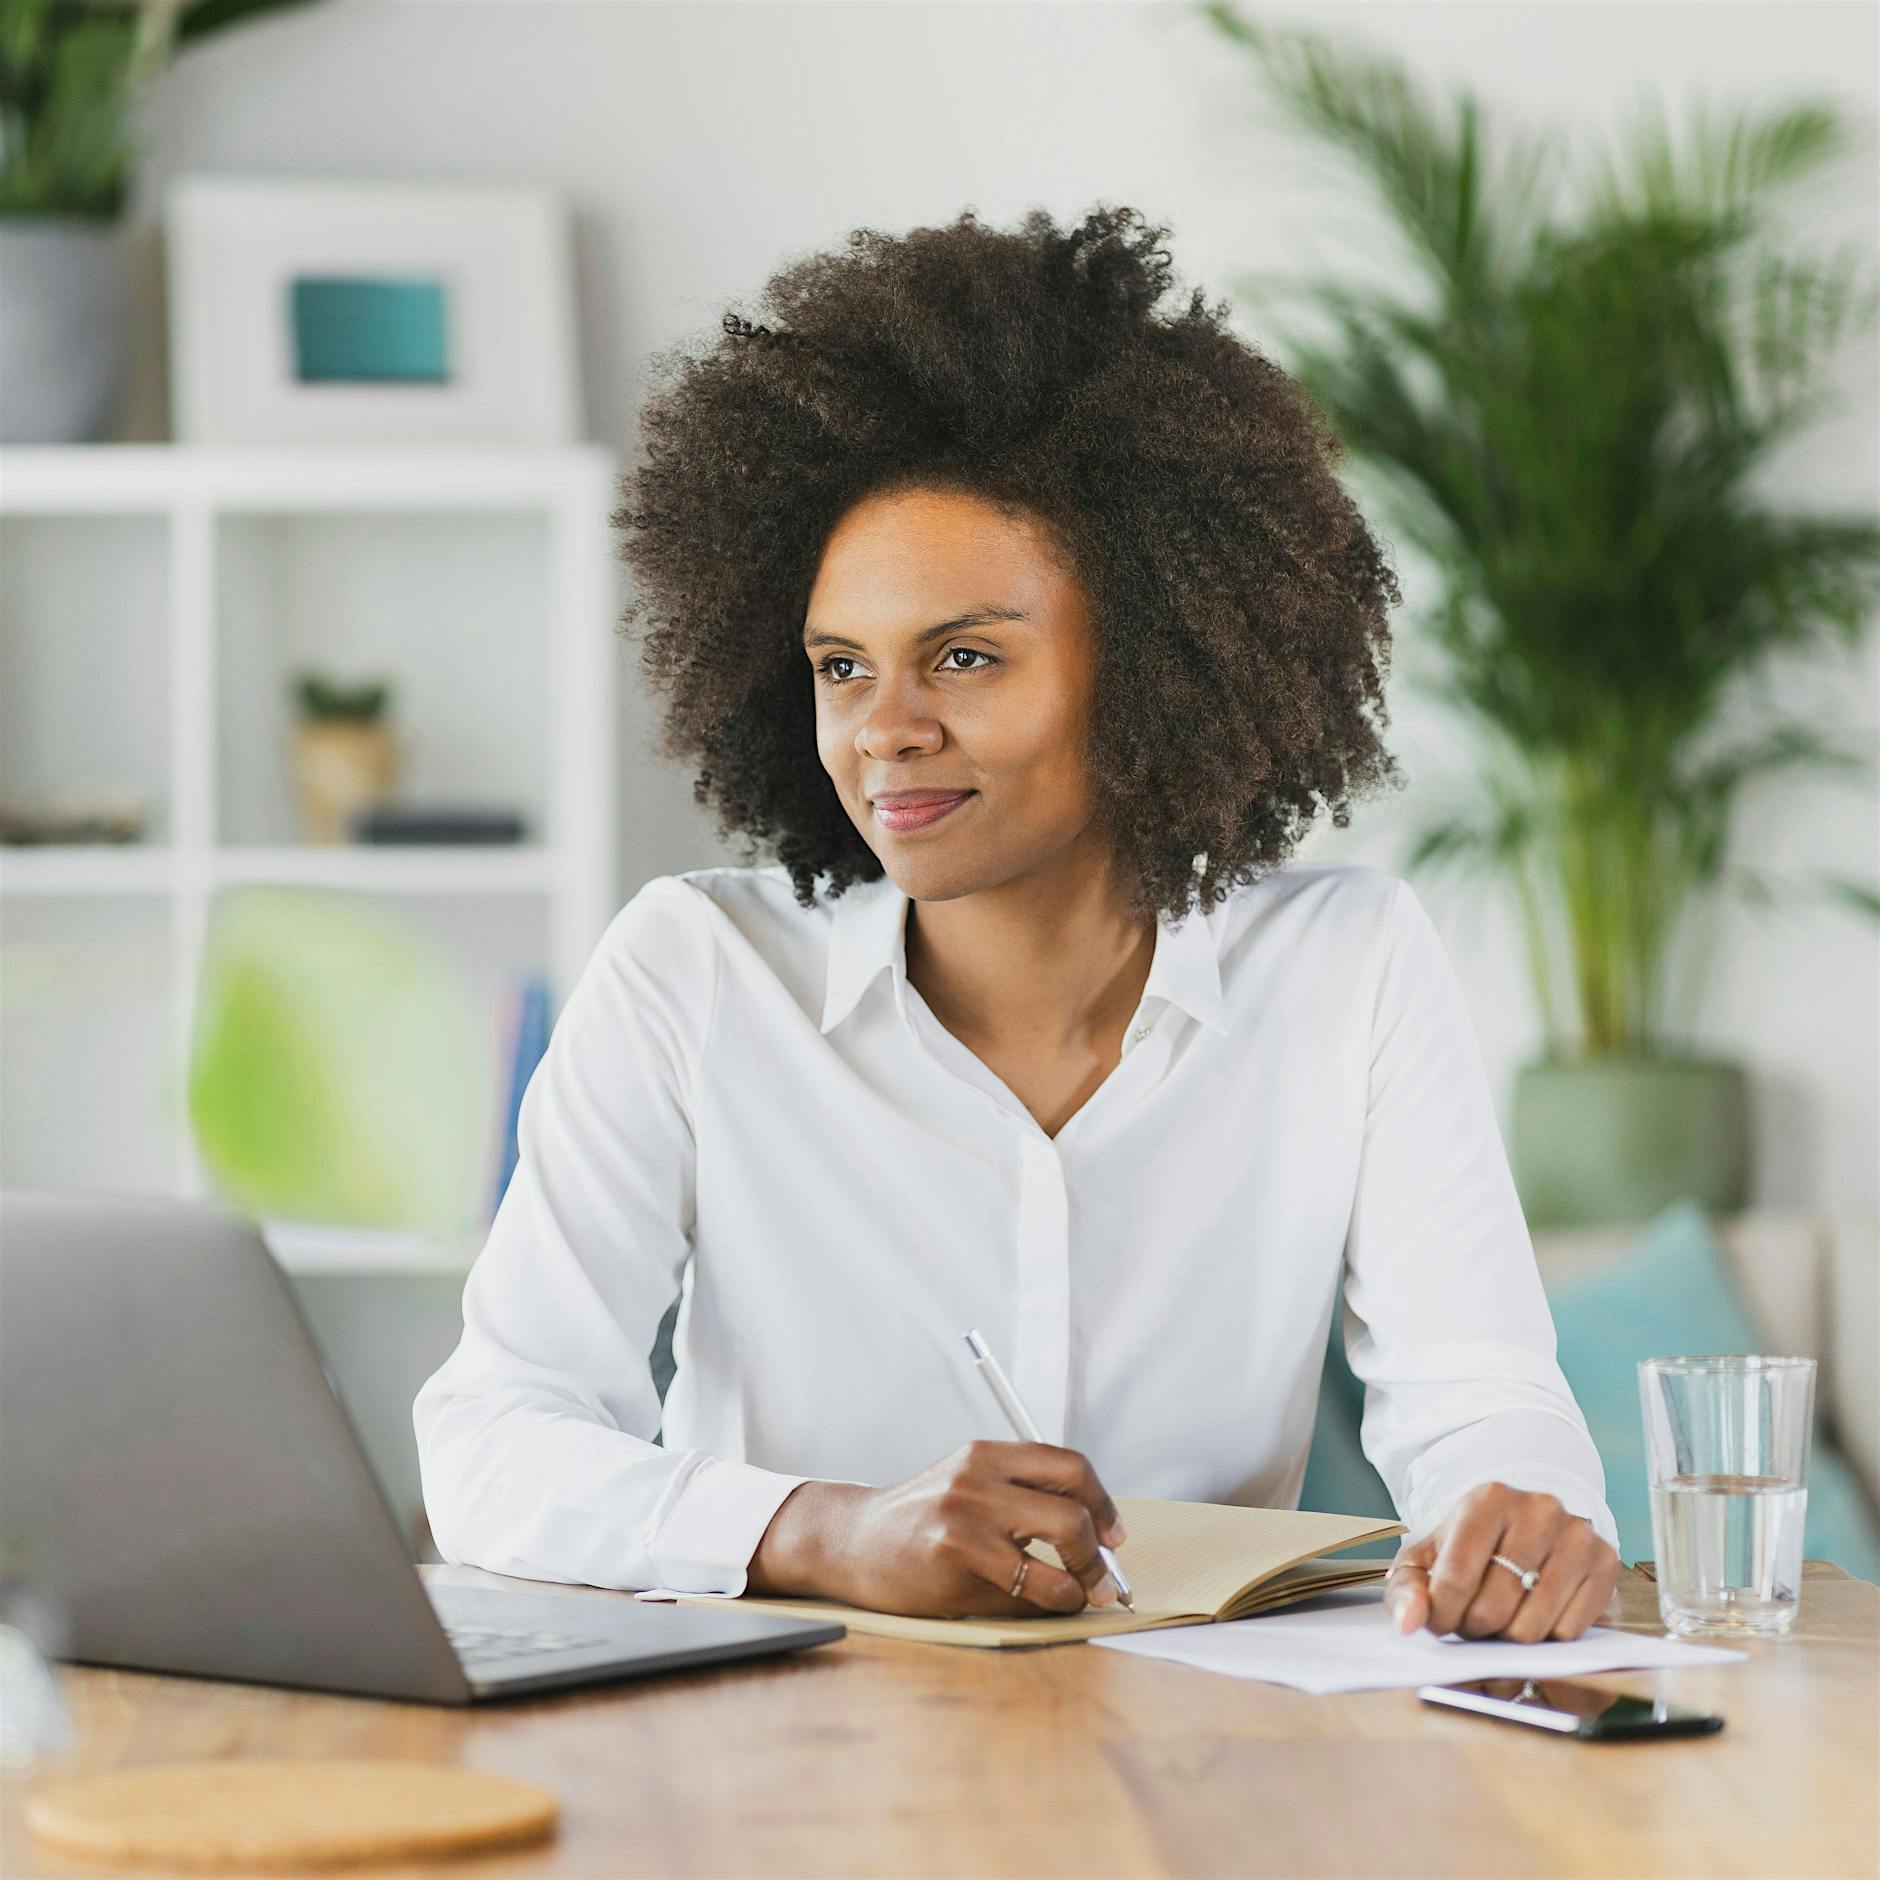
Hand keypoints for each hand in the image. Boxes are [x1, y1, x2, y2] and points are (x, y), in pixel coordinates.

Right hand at [747, 1440, 1127, 1618]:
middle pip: (1072, 1513)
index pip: (1070, 1467)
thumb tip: (1095, 1539)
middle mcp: (978, 1478)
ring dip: (1077, 1588)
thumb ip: (1021, 1496)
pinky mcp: (953, 1561)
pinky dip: (1044, 1604)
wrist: (852, 1541)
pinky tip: (1038, 1605)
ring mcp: (965, 1519)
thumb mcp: (969, 1484)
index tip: (1113, 1536)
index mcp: (987, 1453)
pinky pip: (1023, 1591)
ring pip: (1055, 1559)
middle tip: (1101, 1578)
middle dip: (1096, 1555)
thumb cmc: (920, 1520)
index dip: (1103, 1504)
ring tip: (1075, 1597)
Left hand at [1382, 1482, 1618, 1641]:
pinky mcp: (1605, 1563)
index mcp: (1488, 1499)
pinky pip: (1570, 1632)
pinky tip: (1533, 1614)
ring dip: (1507, 1639)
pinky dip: (1546, 1638)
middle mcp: (1539, 1510)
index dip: (1442, 1615)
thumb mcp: (1426, 1558)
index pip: (1456, 1578)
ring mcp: (1577, 1535)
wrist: (1523, 1527)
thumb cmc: (1468, 1548)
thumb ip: (1407, 1590)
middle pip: (1494, 1609)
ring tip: (1498, 1617)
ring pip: (1532, 1627)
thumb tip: (1408, 1623)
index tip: (1439, 1622)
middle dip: (1474, 1628)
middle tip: (1471, 1620)